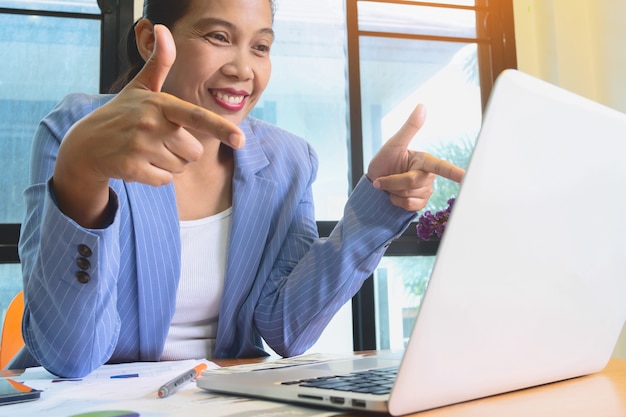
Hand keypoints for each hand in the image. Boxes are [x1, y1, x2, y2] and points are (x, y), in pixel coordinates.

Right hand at [53, 24, 243, 226]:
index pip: (196, 117)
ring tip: (147, 151)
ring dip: (169, 164)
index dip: (220, 128)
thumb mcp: (140, 88)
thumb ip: (159, 63)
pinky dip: (156, 177)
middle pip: (194, 151)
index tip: (240, 139)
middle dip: (182, 151)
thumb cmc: (121, 114)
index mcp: (159, 104)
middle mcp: (151, 124)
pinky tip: (139, 164)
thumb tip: (164, 30)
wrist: (86, 145)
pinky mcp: (133, 169)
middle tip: (158, 141)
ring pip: (180, 167)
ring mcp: (141, 147)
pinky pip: (165, 180)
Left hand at [366, 104, 464, 211]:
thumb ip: (409, 128)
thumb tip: (422, 106)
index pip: (441, 166)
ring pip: (410, 195)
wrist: (372, 183)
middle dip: (393, 181)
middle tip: (382, 179)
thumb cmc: (383, 162)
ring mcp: (425, 190)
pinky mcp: (420, 203)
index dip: (454, 173)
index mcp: (425, 160)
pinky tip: (394, 197)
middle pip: (413, 182)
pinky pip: (411, 206)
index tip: (466, 178)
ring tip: (389, 186)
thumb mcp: (393, 144)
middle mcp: (428, 176)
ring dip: (393, 192)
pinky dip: (397, 202)